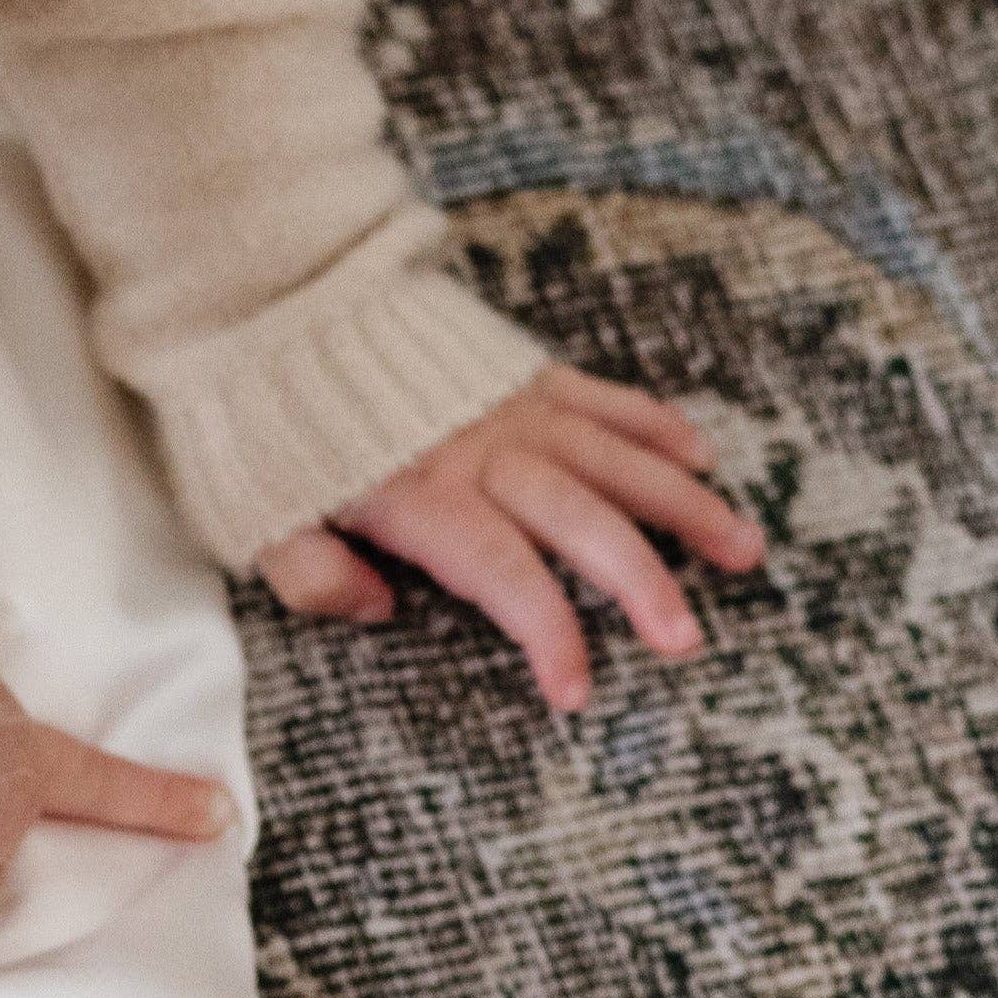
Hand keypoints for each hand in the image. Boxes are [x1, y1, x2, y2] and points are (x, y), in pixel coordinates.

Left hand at [254, 364, 763, 710]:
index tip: (576, 690)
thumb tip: (380, 611)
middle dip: (643, 584)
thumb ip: (315, 575)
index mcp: (424, 498)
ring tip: (743, 549)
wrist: (266, 306)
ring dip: (684, 505)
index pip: (506, 579)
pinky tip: (699, 451)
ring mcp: (509, 408)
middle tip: (687, 638)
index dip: (549, 636)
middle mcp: (484, 453)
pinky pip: (601, 398)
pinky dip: (654, 424)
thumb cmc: (254, 423)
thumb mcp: (257, 516)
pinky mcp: (517, 371)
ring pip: (618, 459)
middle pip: (584, 523)